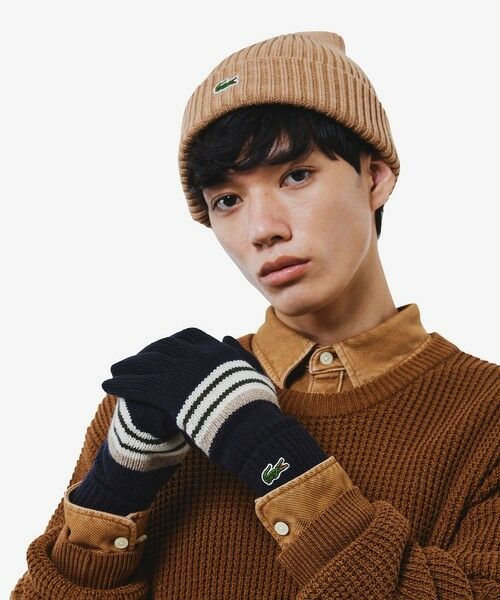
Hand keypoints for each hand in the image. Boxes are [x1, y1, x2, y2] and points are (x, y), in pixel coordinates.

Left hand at [101, 327, 278, 458]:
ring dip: (127, 366)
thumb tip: (226, 337)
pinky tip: (107, 386)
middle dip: (145, 353)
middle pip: (162, 347)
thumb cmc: (258, 408)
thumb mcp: (254, 374)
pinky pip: (139, 384)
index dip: (172, 342)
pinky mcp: (169, 392)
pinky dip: (121, 383)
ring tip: (113, 371)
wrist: (255, 428)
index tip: (162, 347)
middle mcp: (197, 356)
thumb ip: (238, 354)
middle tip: (131, 360)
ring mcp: (182, 372)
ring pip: (147, 363)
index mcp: (217, 351)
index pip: (189, 336)